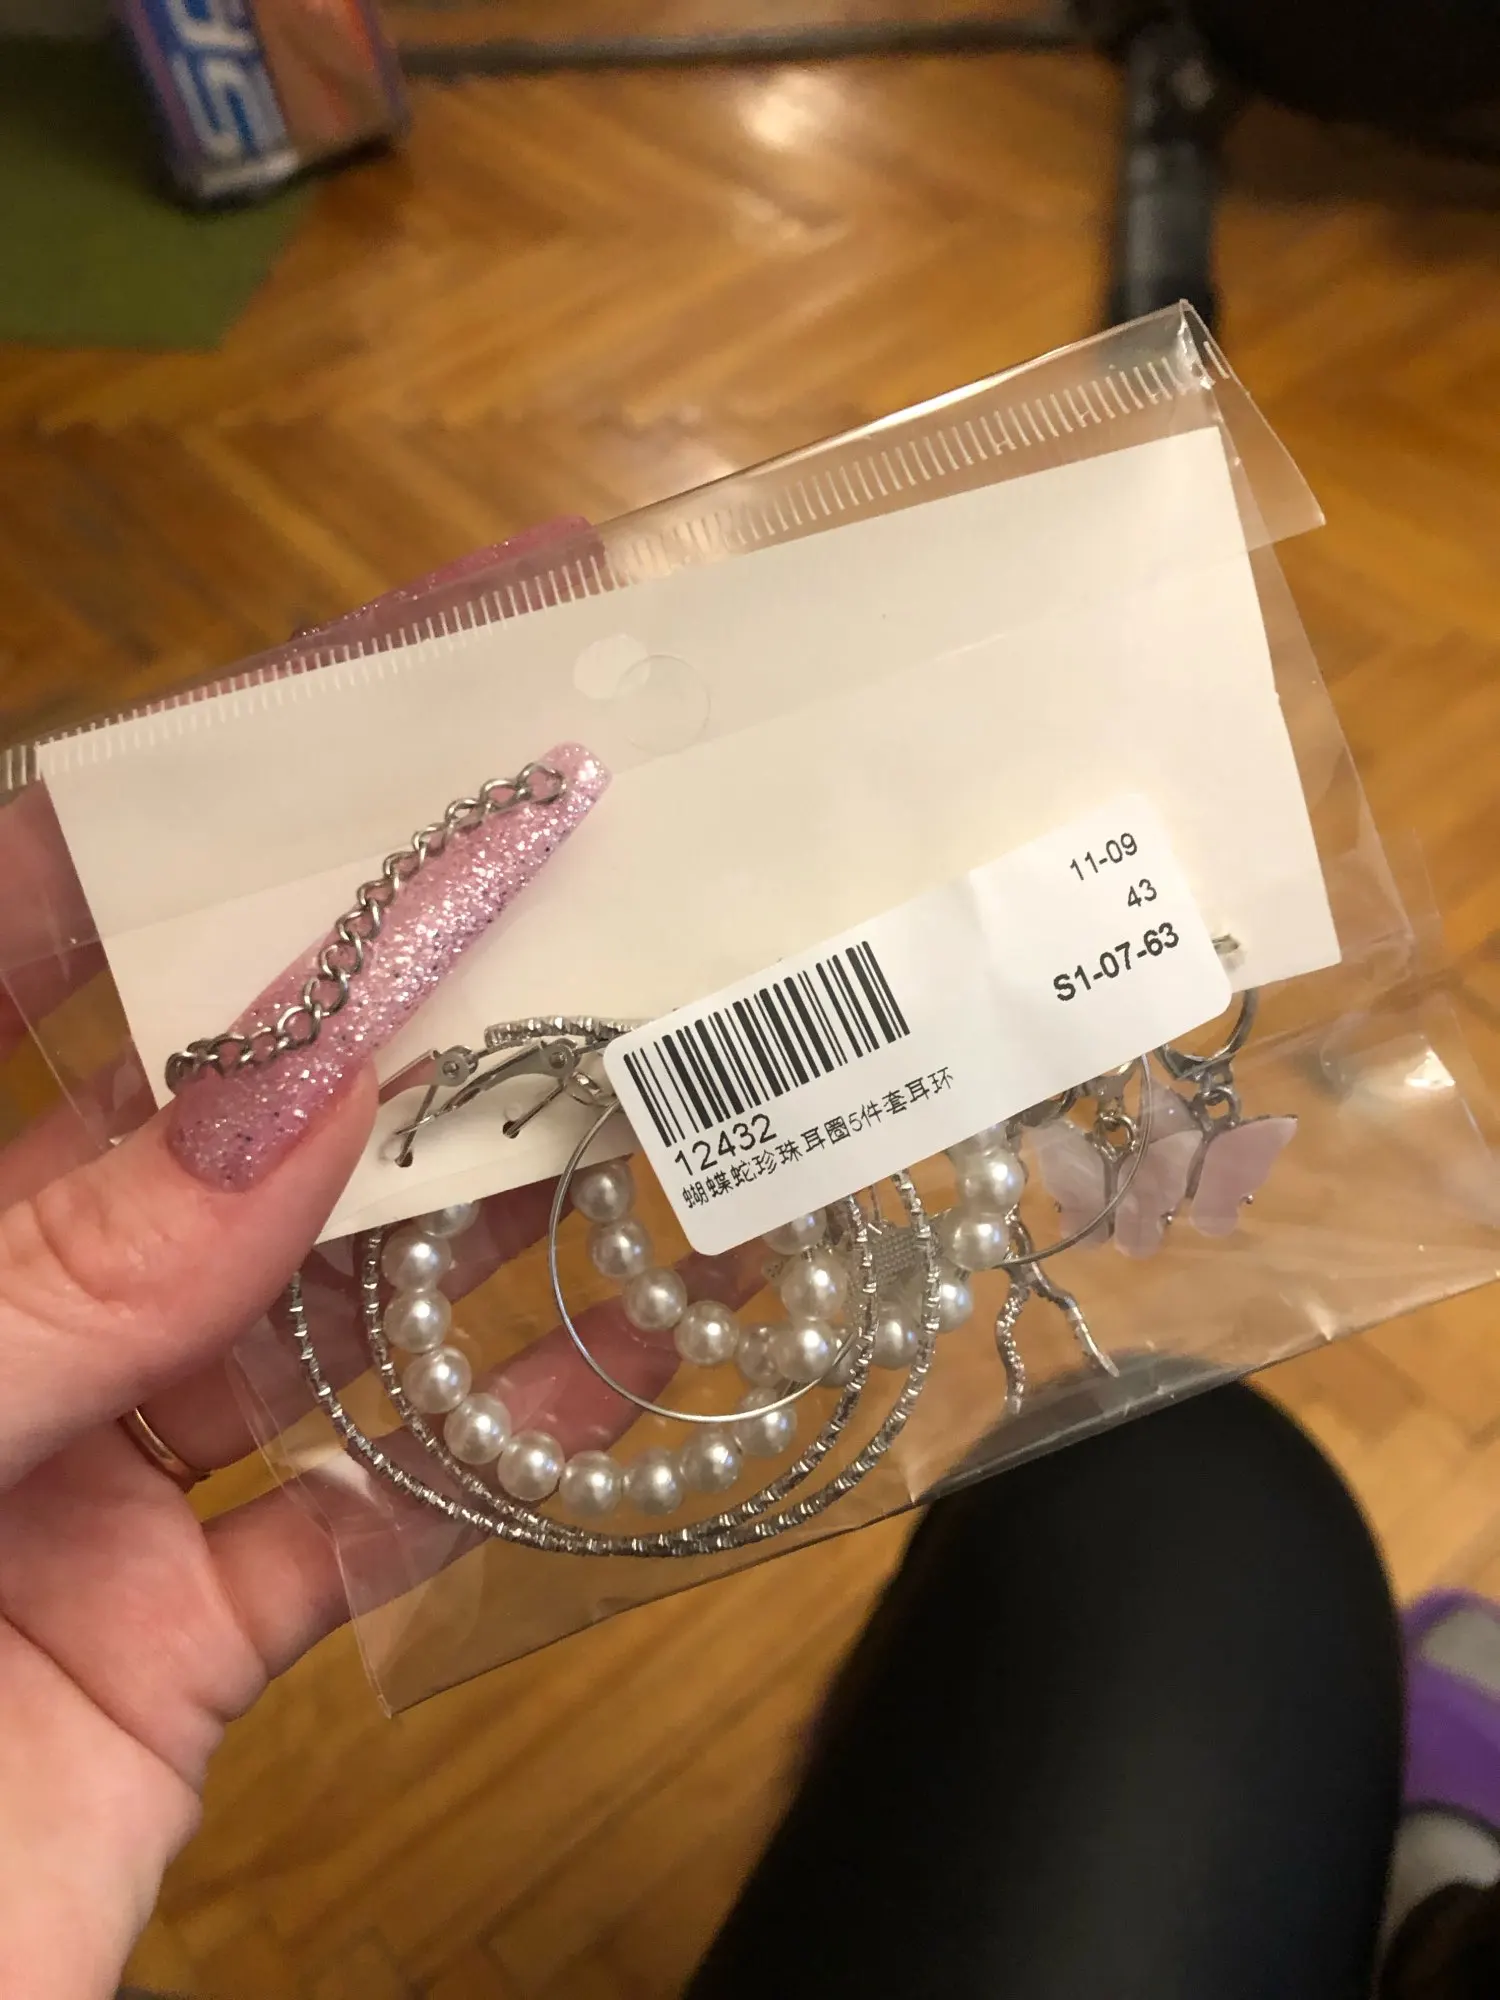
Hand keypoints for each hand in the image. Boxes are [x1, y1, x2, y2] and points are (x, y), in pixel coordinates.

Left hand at [0, 782, 749, 1999]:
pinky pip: (376, 1501)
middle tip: (617, 844)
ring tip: (687, 1073)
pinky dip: (515, 1434)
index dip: (227, 757)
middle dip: (417, 958)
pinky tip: (652, 1343)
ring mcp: (76, 1457)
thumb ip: (54, 1267)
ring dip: (508, 1194)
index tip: (437, 657)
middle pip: (224, 1073)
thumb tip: (301, 1074)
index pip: (33, 893)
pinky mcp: (172, 1627)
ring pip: (333, 1279)